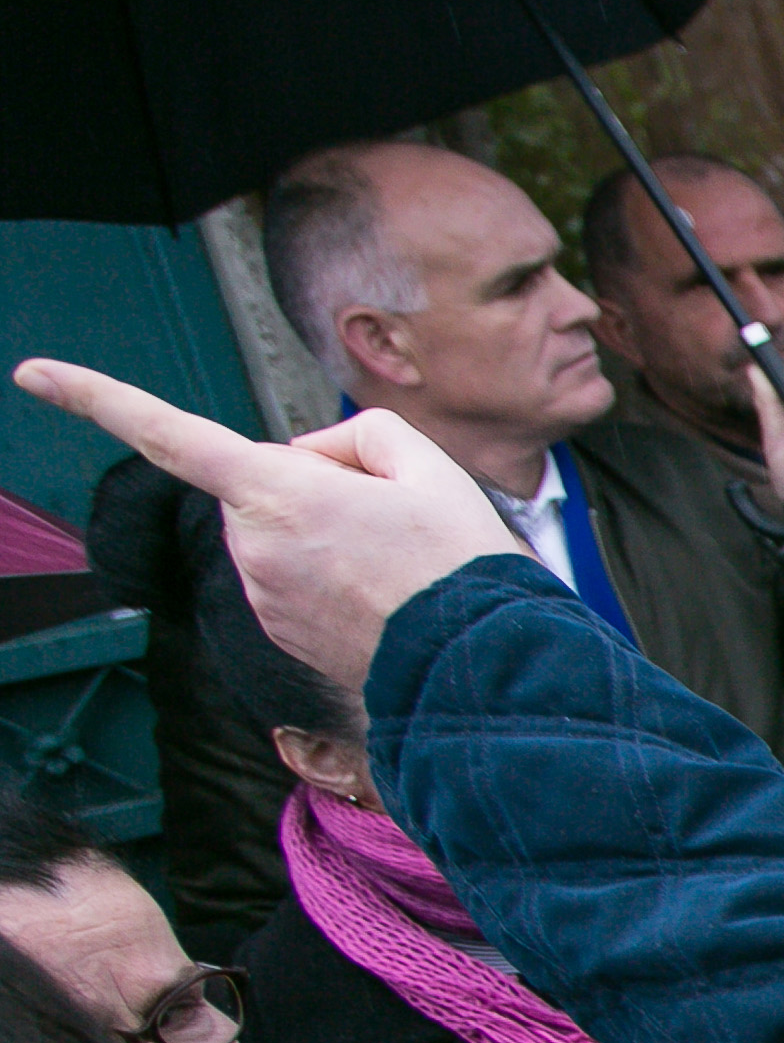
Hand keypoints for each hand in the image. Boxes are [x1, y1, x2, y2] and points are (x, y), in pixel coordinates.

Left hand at [15, 361, 510, 692]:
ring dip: (325, 530)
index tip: (33, 373)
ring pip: (279, 530)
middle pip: (260, 480)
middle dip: (312, 481)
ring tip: (397, 561)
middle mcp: (253, 545)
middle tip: (391, 511)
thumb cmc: (459, 568)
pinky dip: (330, 574)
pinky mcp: (278, 630)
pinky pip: (291, 575)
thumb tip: (316, 460)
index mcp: (278, 492)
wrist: (479, 669)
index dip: (97, 397)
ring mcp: (262, 594)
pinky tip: (383, 593)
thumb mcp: (430, 465)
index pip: (168, 433)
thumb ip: (360, 432)